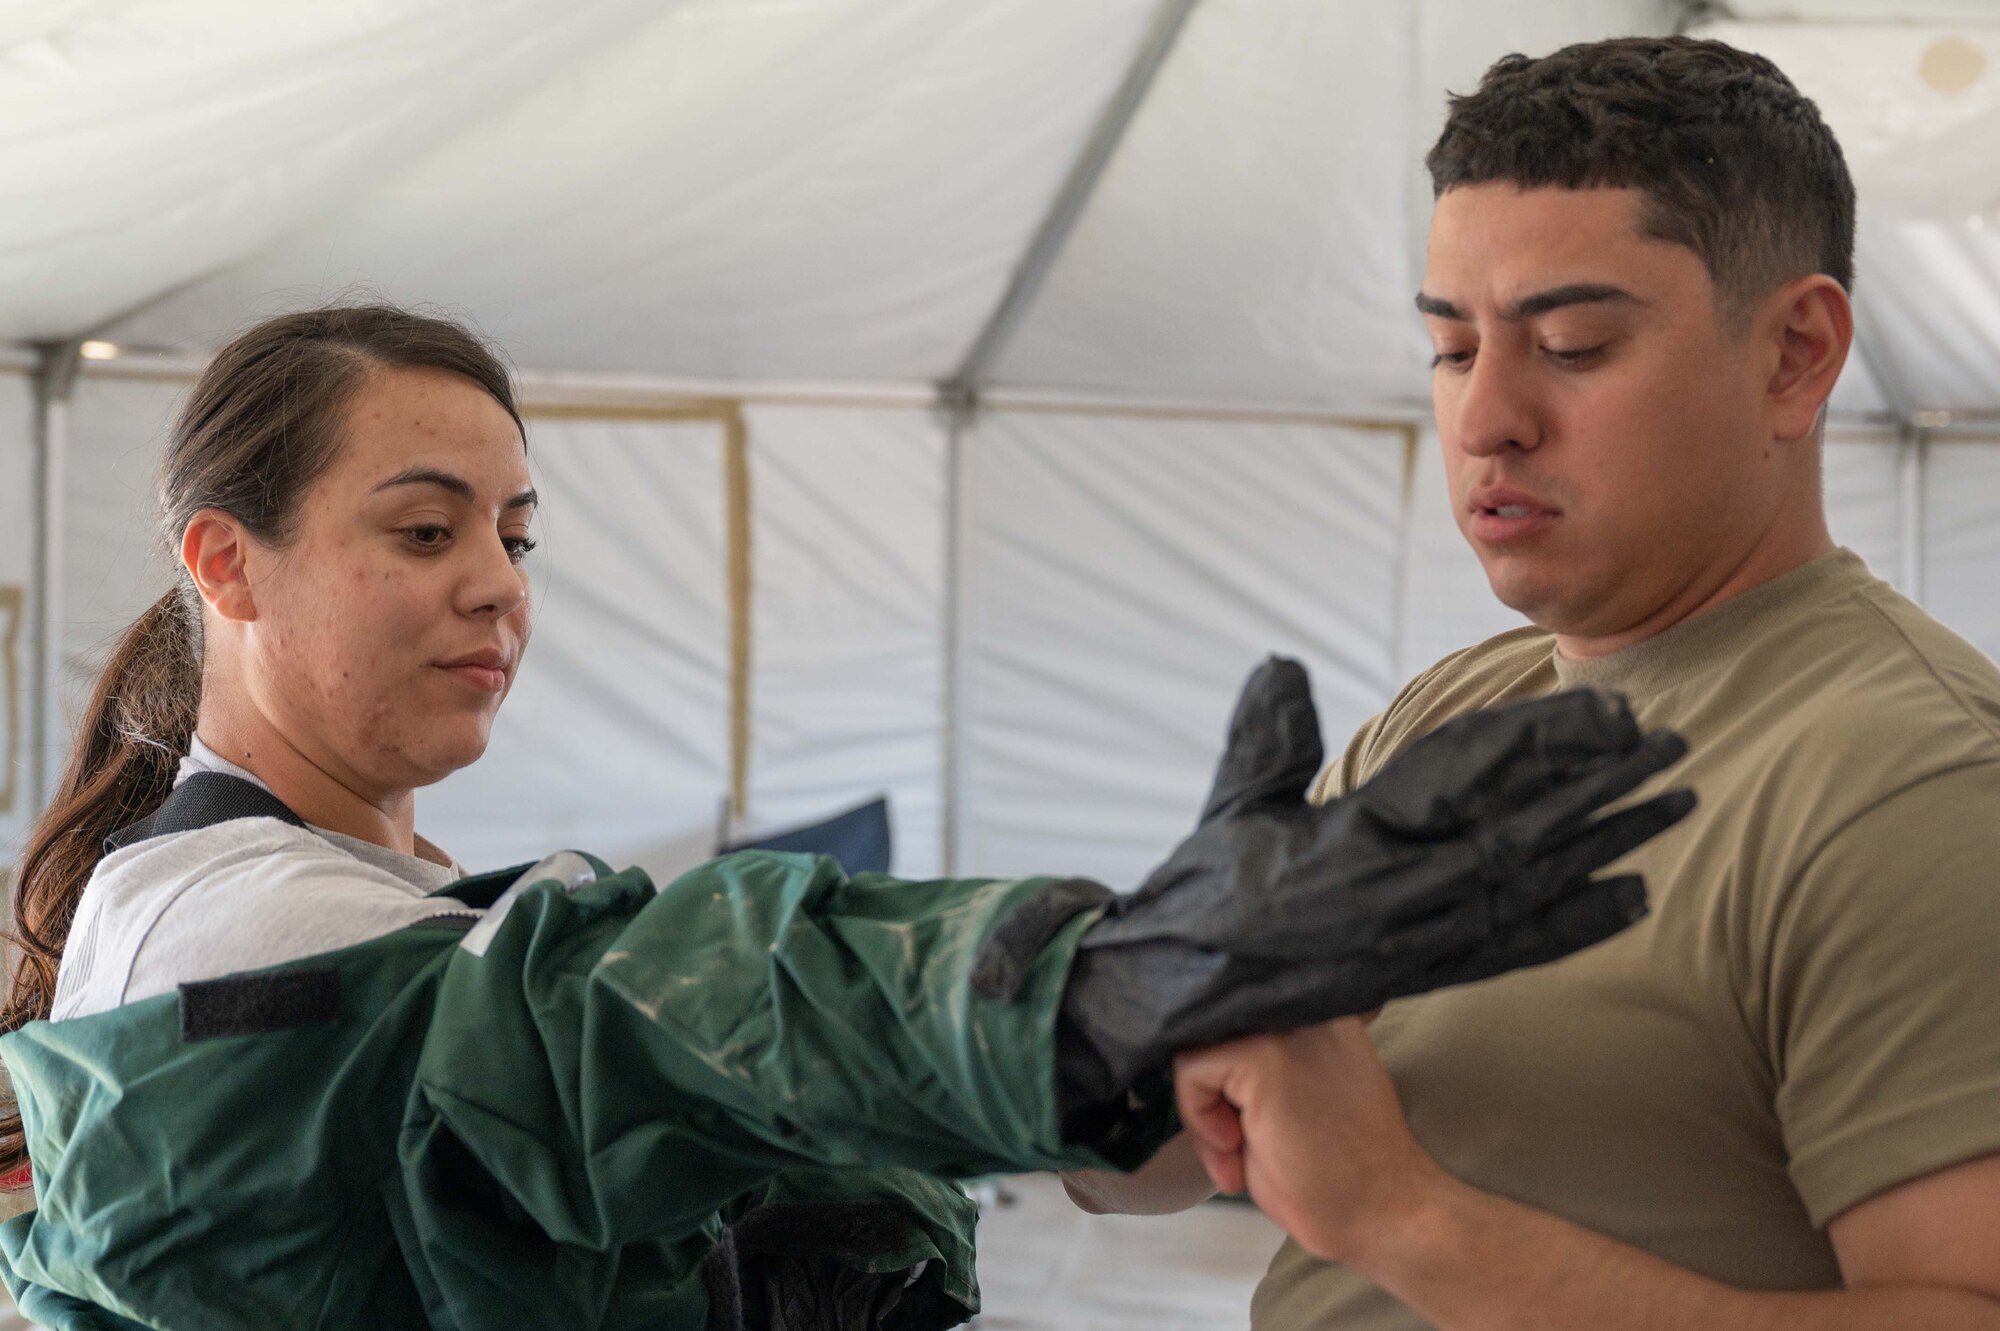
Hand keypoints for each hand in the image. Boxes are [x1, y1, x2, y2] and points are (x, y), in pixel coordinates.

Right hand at [1037, 656, 1693, 1107]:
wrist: (1174, 996)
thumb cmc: (1198, 895)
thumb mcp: (1230, 807)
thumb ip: (1264, 737)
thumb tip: (1282, 665)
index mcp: (1348, 839)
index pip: (1462, 776)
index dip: (1538, 742)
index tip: (1601, 711)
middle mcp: (1393, 895)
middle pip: (1523, 829)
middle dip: (1603, 785)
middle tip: (1673, 746)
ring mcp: (1413, 941)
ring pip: (1532, 887)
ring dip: (1608, 845)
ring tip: (1675, 806)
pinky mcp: (1420, 975)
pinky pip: (1513, 948)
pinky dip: (1576, 921)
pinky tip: (1631, 896)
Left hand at [1174, 1019, 1445, 1264]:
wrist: (1383, 1210)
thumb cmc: (1341, 1169)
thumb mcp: (1299, 1094)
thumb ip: (1262, 1064)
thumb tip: (1202, 1054)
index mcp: (1321, 1010)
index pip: (1242, 1016)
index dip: (1228, 1073)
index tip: (1244, 1124)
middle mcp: (1307, 1006)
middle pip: (1217, 1030)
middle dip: (1215, 1092)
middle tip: (1237, 1146)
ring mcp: (1285, 1027)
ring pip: (1199, 1046)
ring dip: (1206, 1109)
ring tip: (1238, 1155)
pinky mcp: (1262, 1055)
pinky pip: (1192, 1067)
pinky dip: (1198, 1113)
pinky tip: (1234, 1146)